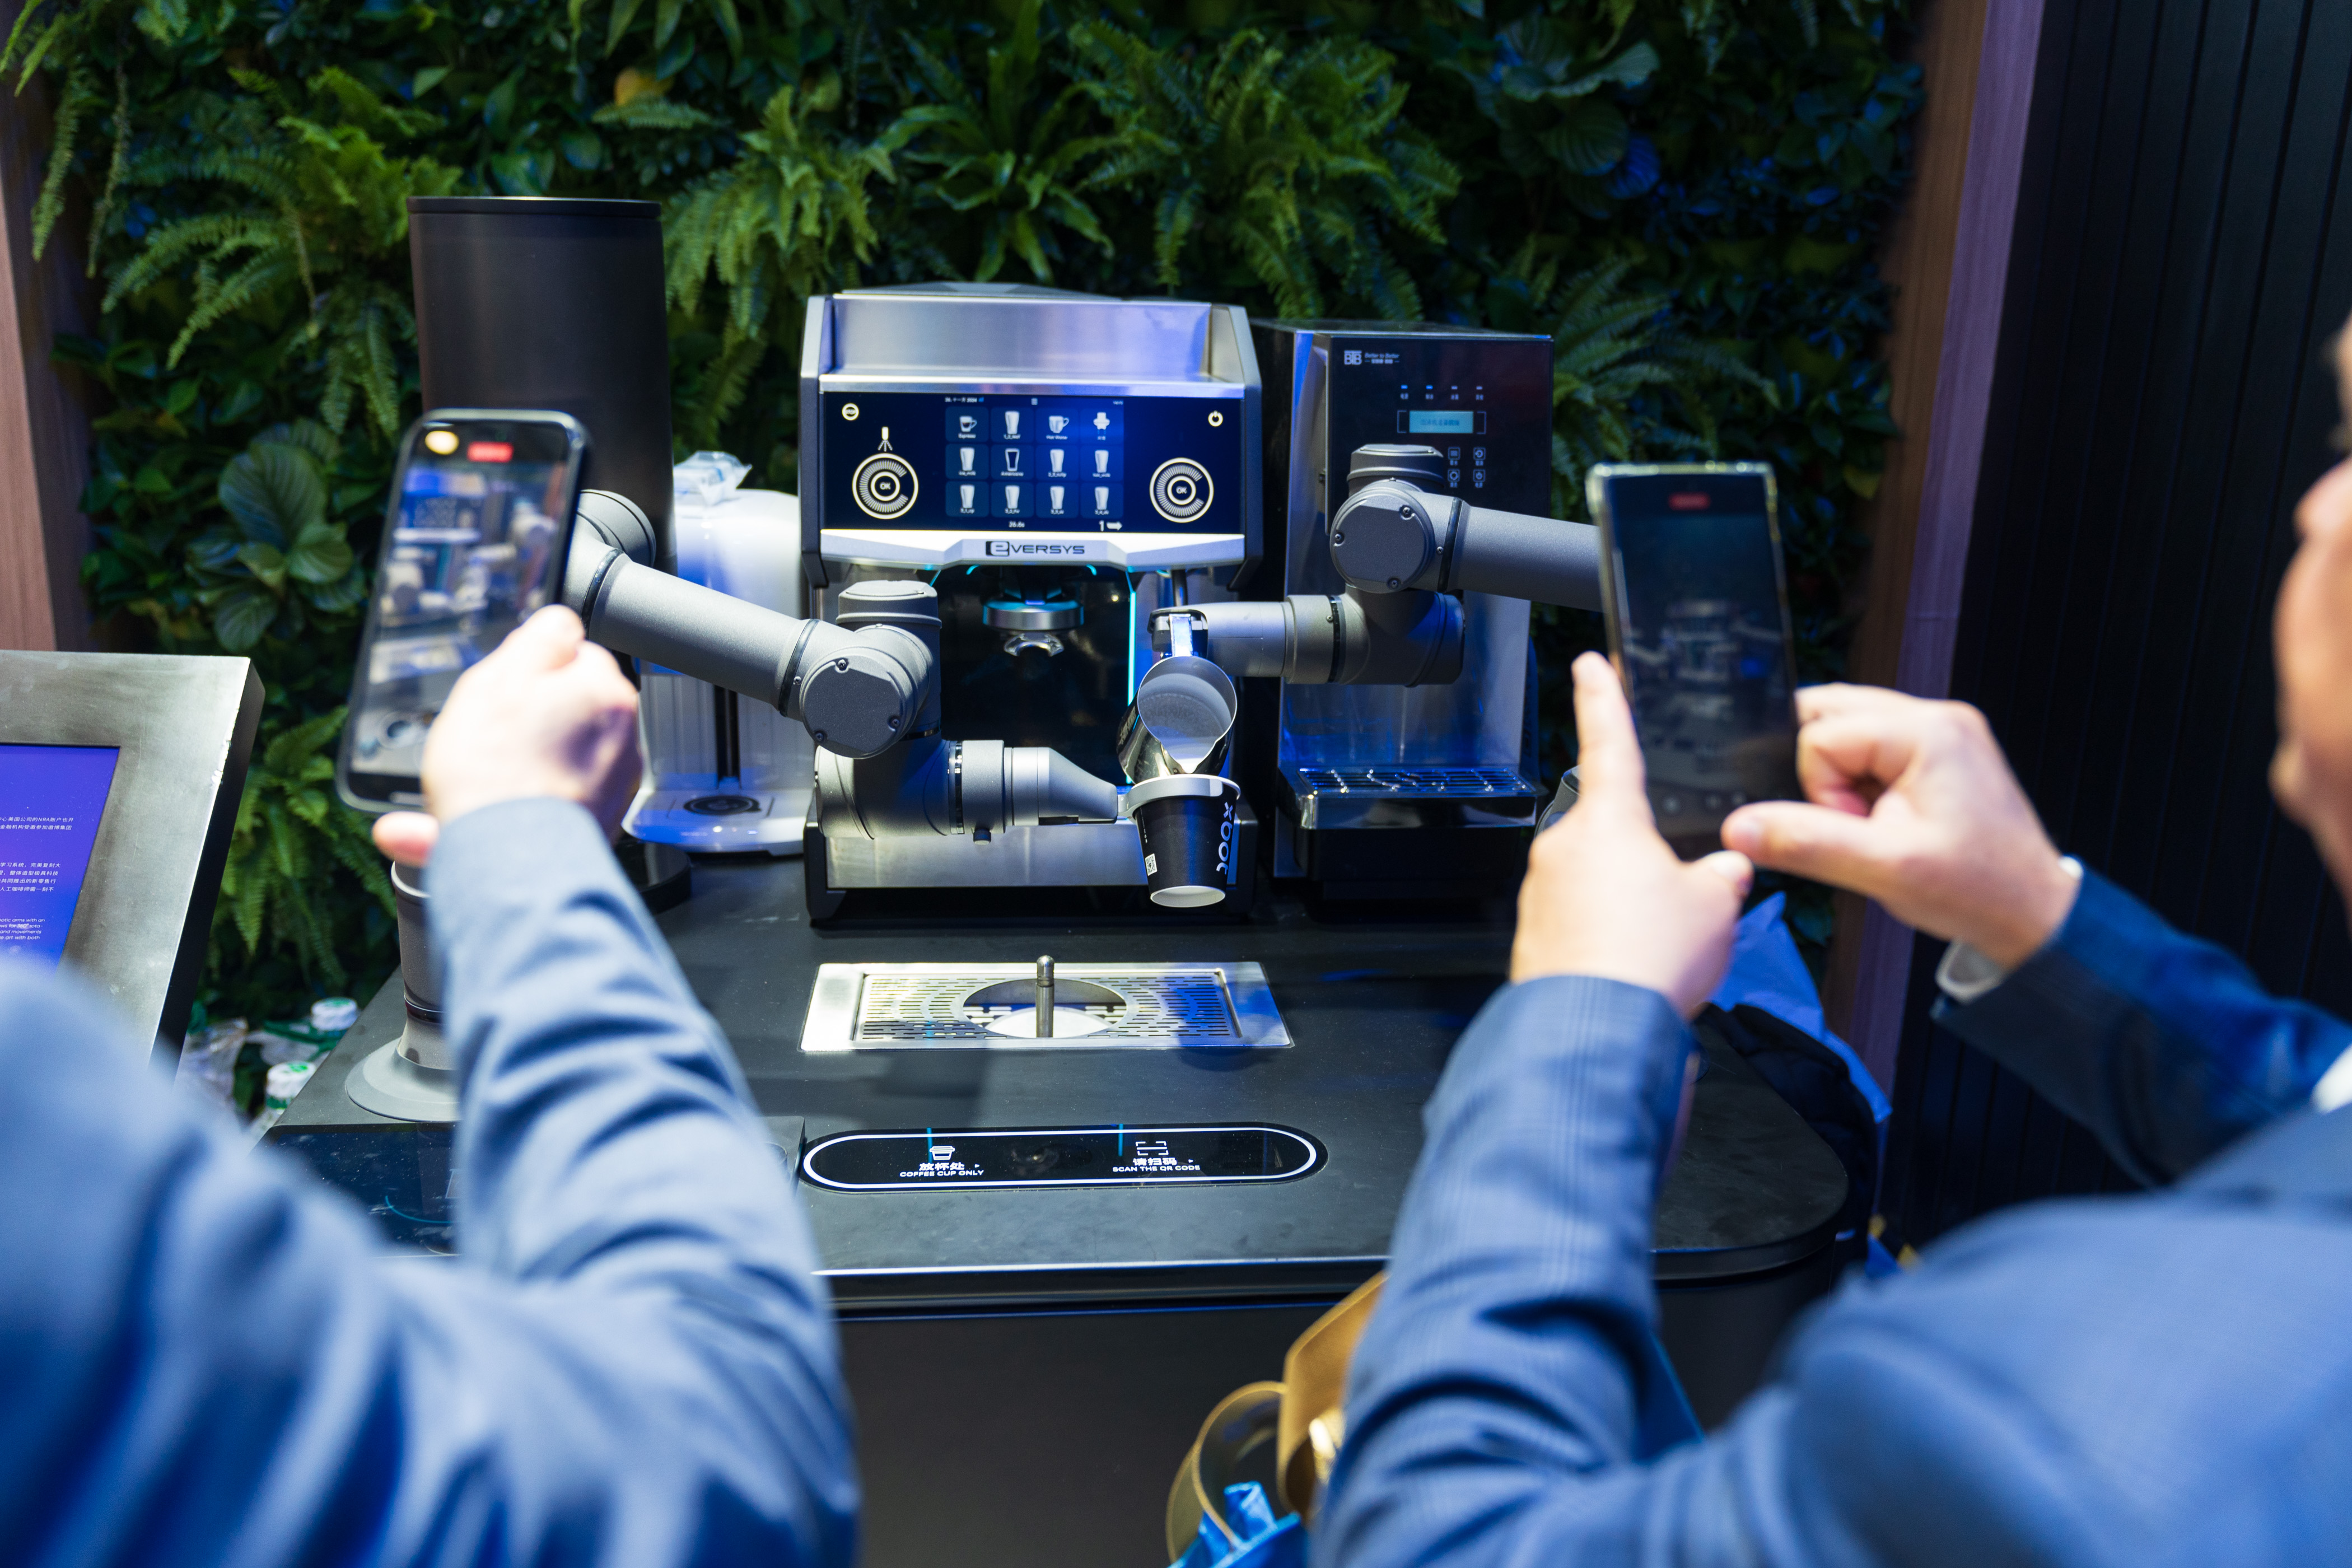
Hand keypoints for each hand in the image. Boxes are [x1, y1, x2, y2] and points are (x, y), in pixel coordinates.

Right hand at [370, 606, 641, 867]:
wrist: (509, 859)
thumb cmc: (497, 772)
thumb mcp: (502, 676)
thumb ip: (538, 640)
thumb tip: (559, 623)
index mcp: (607, 691)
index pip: (573, 654)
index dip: (529, 669)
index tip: (507, 689)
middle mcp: (623, 734)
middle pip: (570, 704)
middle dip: (534, 714)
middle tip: (494, 735)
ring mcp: (615, 780)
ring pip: (564, 750)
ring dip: (532, 757)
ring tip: (494, 776)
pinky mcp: (600, 819)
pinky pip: (560, 793)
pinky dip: (534, 796)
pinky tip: (504, 806)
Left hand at [1512, 653, 1753, 1014]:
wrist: (1597, 1028)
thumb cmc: (1650, 957)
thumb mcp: (1716, 903)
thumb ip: (1722, 872)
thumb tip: (1725, 865)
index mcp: (1609, 818)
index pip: (1608, 737)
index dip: (1604, 696)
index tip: (1591, 664)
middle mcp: (1565, 846)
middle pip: (1613, 831)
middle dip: (1648, 859)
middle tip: (1680, 899)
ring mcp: (1542, 891)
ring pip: (1597, 881)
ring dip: (1628, 903)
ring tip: (1660, 945)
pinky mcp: (1535, 934)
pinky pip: (1579, 922)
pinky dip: (1608, 937)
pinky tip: (1634, 965)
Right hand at [1719, 685, 2076, 967]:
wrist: (2033, 916)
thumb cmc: (1979, 890)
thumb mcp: (1884, 870)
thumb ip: (1807, 842)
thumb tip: (1740, 828)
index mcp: (1928, 731)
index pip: (1821, 735)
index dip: (1821, 790)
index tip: (1857, 831)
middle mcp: (1937, 718)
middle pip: (1830, 717)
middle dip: (1825, 775)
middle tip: (1860, 823)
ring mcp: (1942, 733)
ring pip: (1848, 732)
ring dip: (1843, 781)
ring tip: (1877, 822)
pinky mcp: (1940, 754)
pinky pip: (1873, 751)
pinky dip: (1863, 785)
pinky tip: (1885, 818)